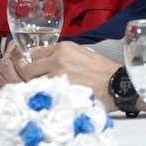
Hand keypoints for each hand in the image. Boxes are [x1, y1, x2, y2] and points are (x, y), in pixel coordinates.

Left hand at [0, 41, 119, 108]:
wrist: (116, 84)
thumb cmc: (102, 71)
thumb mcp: (81, 54)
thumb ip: (63, 56)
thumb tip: (47, 63)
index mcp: (63, 47)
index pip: (35, 54)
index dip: (34, 64)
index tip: (37, 71)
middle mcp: (57, 57)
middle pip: (29, 67)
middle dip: (31, 76)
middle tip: (38, 84)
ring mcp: (56, 73)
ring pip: (32, 80)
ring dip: (34, 87)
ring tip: (43, 93)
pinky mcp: (58, 88)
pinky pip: (40, 92)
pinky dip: (40, 96)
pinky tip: (47, 98)